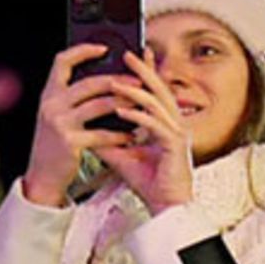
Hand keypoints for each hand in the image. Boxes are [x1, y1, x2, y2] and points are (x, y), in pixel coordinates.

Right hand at [23, 44, 133, 207]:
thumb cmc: (54, 145)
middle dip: (117, 80)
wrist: (42, 177)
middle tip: (137, 80)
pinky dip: (119, 134)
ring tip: (139, 104)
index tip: (103, 48)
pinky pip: (101, 133)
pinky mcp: (70, 142)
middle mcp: (52, 105)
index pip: (62, 61)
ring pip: (99, 105)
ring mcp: (60, 123)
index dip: (82, 51)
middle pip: (89, 82)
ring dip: (123, 104)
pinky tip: (130, 135)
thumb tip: (105, 80)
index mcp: (49, 95)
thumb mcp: (56, 116)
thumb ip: (72, 98)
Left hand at [97, 49, 194, 214]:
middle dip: (144, 70)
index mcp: (166, 124)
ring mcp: (177, 134)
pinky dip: (138, 116)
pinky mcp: (175, 146)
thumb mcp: (123, 156)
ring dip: (136, 90)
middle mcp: (174, 125)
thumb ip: (109, 140)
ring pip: (158, 103)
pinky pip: (155, 125)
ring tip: (116, 81)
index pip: (156, 93)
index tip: (135, 55)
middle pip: (160, 90)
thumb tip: (86, 128)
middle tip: (128, 55)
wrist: (166, 209)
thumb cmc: (151, 183)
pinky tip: (122, 110)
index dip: (147, 72)